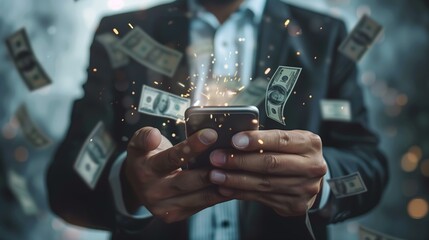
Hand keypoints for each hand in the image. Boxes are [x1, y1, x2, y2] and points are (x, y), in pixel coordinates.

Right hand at [123, 127, 230, 222]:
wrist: (137, 184)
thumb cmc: (146, 158)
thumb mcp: (139, 143)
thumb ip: (145, 136)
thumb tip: (154, 135)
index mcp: (145, 170)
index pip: (172, 158)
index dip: (192, 146)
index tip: (211, 135)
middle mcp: (153, 191)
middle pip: (187, 181)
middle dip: (210, 170)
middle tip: (229, 159)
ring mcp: (164, 207)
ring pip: (198, 196)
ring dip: (218, 185)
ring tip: (235, 173)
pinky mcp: (176, 214)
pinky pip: (202, 205)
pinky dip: (217, 195)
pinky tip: (230, 185)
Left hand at [208, 130, 326, 216]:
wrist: (311, 179)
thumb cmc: (293, 153)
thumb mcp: (288, 140)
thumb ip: (266, 138)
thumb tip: (233, 138)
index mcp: (310, 143)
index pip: (281, 140)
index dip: (255, 140)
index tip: (234, 140)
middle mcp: (312, 167)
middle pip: (271, 163)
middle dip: (240, 161)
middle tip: (217, 158)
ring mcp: (305, 188)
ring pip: (264, 183)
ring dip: (236, 179)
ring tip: (216, 175)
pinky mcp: (295, 205)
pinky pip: (262, 198)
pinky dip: (241, 193)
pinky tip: (226, 188)